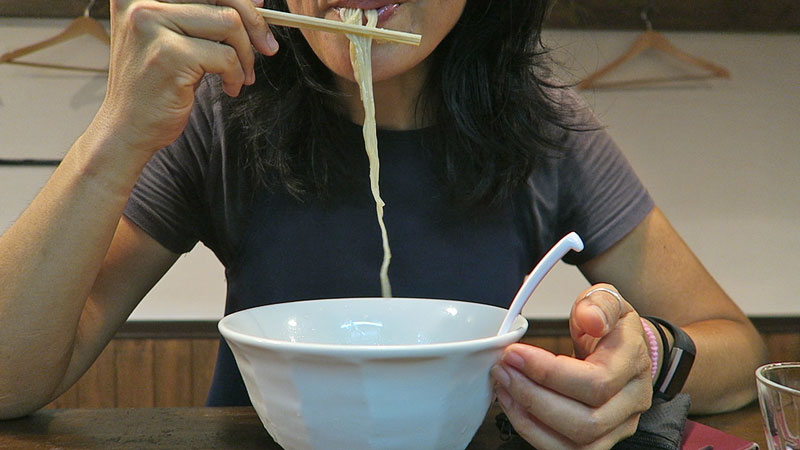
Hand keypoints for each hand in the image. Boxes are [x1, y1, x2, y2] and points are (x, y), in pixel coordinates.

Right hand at [97, 0, 278, 154]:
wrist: (128, 127)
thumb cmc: (157, 83)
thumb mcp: (175, 38)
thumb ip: (201, 15)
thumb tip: (254, 2)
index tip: (259, 7)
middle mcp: (140, 1)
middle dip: (254, 22)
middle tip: (267, 47)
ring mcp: (151, 24)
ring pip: (229, 23)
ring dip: (245, 54)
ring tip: (241, 75)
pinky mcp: (168, 54)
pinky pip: (226, 56)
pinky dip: (236, 75)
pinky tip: (229, 88)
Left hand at [490, 284, 652, 449]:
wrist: (623, 346)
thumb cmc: (611, 325)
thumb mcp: (607, 300)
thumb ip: (599, 304)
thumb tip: (592, 318)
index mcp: (633, 364)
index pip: (595, 382)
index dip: (549, 372)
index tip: (515, 354)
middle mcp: (631, 402)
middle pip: (586, 422)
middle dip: (533, 397)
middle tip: (504, 370)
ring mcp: (618, 426)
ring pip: (577, 443)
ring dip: (529, 418)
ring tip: (504, 387)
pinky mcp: (599, 439)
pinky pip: (565, 449)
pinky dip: (533, 430)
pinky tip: (513, 406)